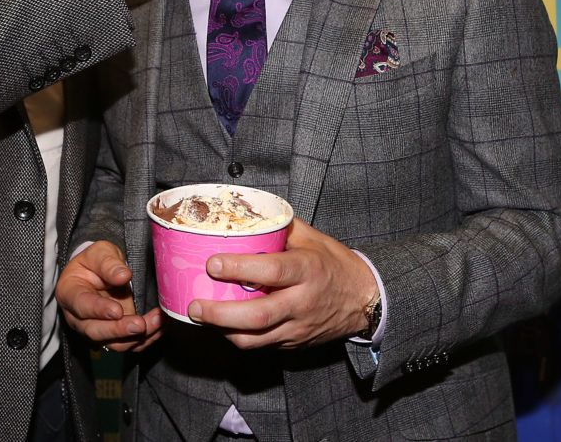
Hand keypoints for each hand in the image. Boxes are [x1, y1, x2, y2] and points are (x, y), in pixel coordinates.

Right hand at [56, 240, 162, 351]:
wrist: (102, 271)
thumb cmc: (96, 261)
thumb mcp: (100, 253)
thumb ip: (108, 263)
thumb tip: (123, 276)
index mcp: (70, 293)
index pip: (81, 305)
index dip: (98, 310)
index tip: (117, 310)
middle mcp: (79, 317)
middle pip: (95, 331)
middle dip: (119, 330)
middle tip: (139, 324)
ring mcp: (97, 329)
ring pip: (113, 343)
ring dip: (136, 337)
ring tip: (156, 322)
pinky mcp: (115, 336)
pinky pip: (129, 344)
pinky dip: (146, 339)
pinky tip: (160, 327)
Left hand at [186, 218, 376, 349]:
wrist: (365, 299)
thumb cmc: (334, 264)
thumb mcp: (313, 238)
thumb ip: (280, 228)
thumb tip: (247, 214)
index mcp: (307, 270)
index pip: (271, 270)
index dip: (239, 268)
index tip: (212, 264)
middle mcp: (302, 302)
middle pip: (258, 315)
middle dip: (221, 314)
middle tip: (195, 306)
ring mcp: (299, 327)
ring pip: (257, 339)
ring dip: (224, 331)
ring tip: (201, 318)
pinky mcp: (295, 343)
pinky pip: (263, 345)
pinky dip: (239, 337)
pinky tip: (223, 325)